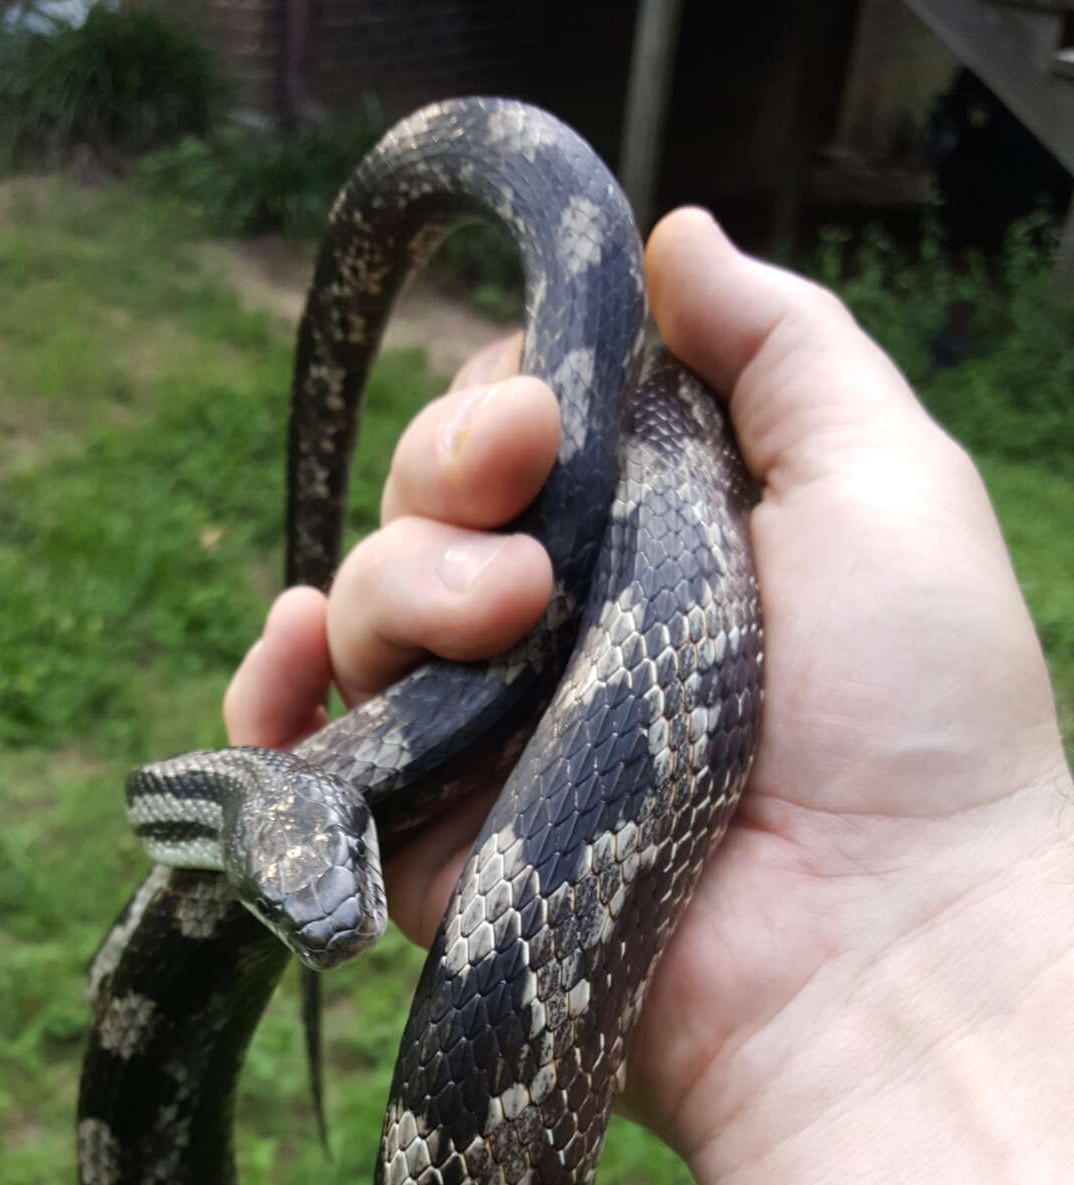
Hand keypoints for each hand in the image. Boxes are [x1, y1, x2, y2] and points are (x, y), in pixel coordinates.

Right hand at [225, 211, 1069, 1171]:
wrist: (879, 948)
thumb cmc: (911, 712)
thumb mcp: (883, 480)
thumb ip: (782, 348)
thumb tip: (672, 236)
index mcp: (663, 545)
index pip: (528, 432)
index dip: (513, 399)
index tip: (547, 416)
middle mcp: (569, 636)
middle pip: (431, 505)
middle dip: (448, 472)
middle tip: (515, 493)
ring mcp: (493, 742)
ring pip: (369, 608)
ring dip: (401, 579)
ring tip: (503, 620)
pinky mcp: (431, 844)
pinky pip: (310, 753)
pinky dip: (274, 695)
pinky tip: (292, 658)